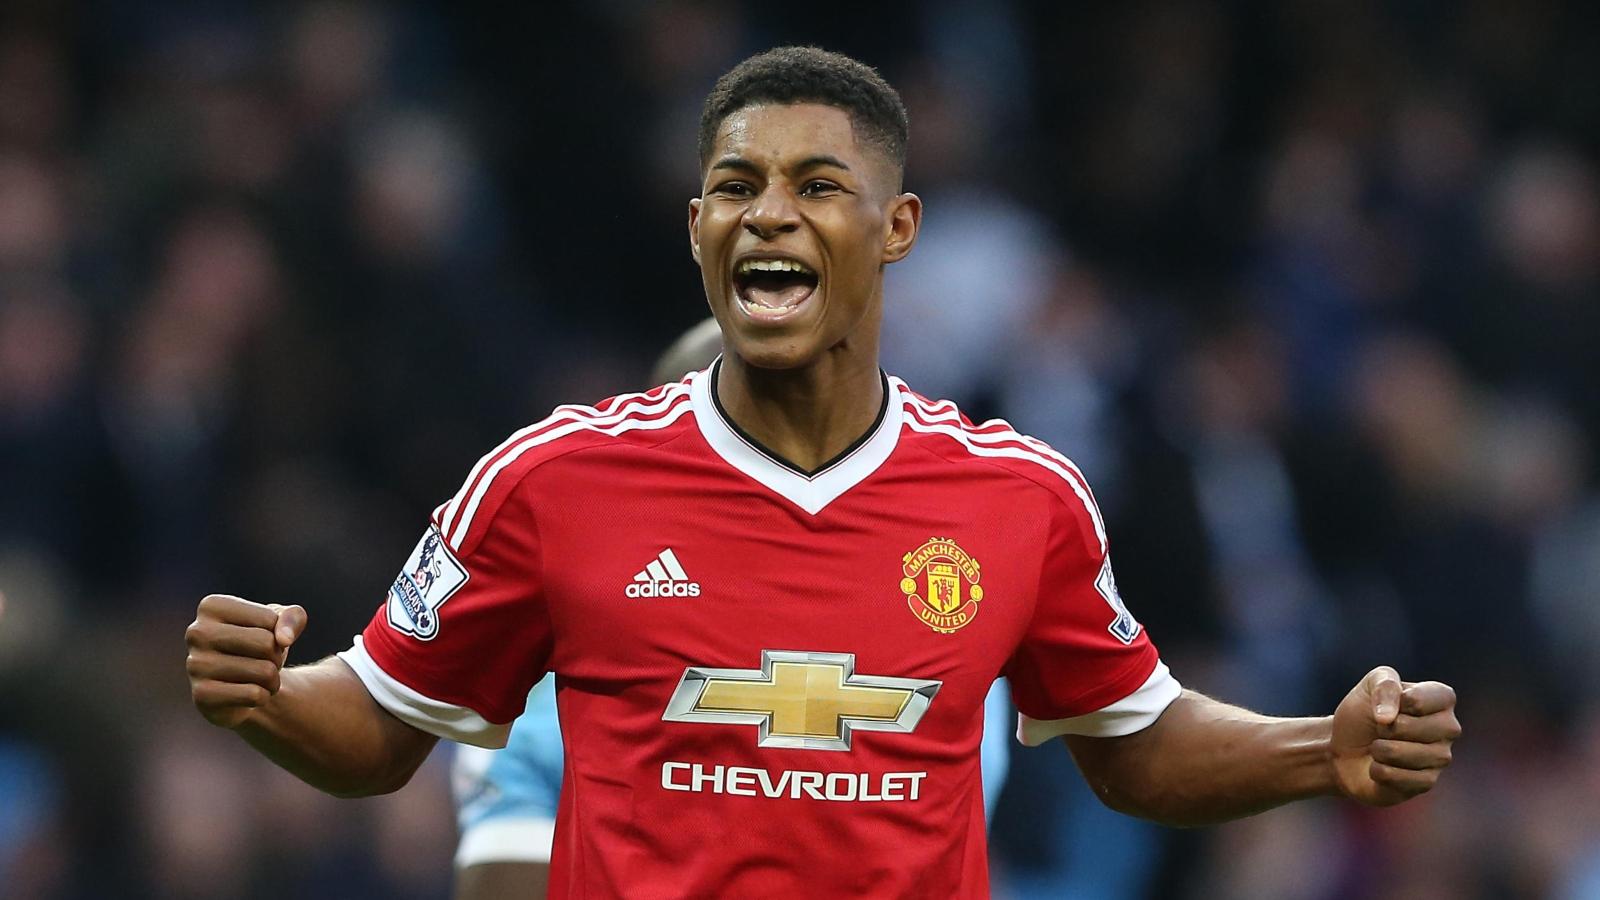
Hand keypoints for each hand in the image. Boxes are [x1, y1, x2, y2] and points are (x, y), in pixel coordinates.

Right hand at [185, 594, 307, 728]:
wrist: (242, 688)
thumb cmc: (258, 647)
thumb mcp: (281, 623)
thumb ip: (292, 616)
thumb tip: (284, 639)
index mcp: (211, 607)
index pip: (269, 619)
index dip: (278, 632)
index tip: (261, 638)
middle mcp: (196, 632)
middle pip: (265, 643)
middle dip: (276, 656)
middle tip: (263, 661)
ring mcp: (195, 665)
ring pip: (264, 671)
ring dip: (272, 679)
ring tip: (256, 679)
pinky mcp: (202, 696)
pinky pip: (254, 695)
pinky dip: (263, 697)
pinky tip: (247, 695)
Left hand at [1331, 666, 1459, 805]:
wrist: (1346, 749)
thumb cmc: (1363, 715)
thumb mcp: (1370, 686)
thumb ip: (1385, 685)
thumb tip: (1388, 718)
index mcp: (1441, 698)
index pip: (1419, 700)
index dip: (1393, 703)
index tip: (1387, 706)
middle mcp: (1449, 728)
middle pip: (1409, 727)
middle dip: (1384, 728)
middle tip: (1381, 730)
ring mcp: (1441, 757)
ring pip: (1402, 754)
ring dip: (1378, 750)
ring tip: (1379, 748)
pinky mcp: (1427, 783)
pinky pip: (1397, 777)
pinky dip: (1377, 771)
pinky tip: (1381, 767)